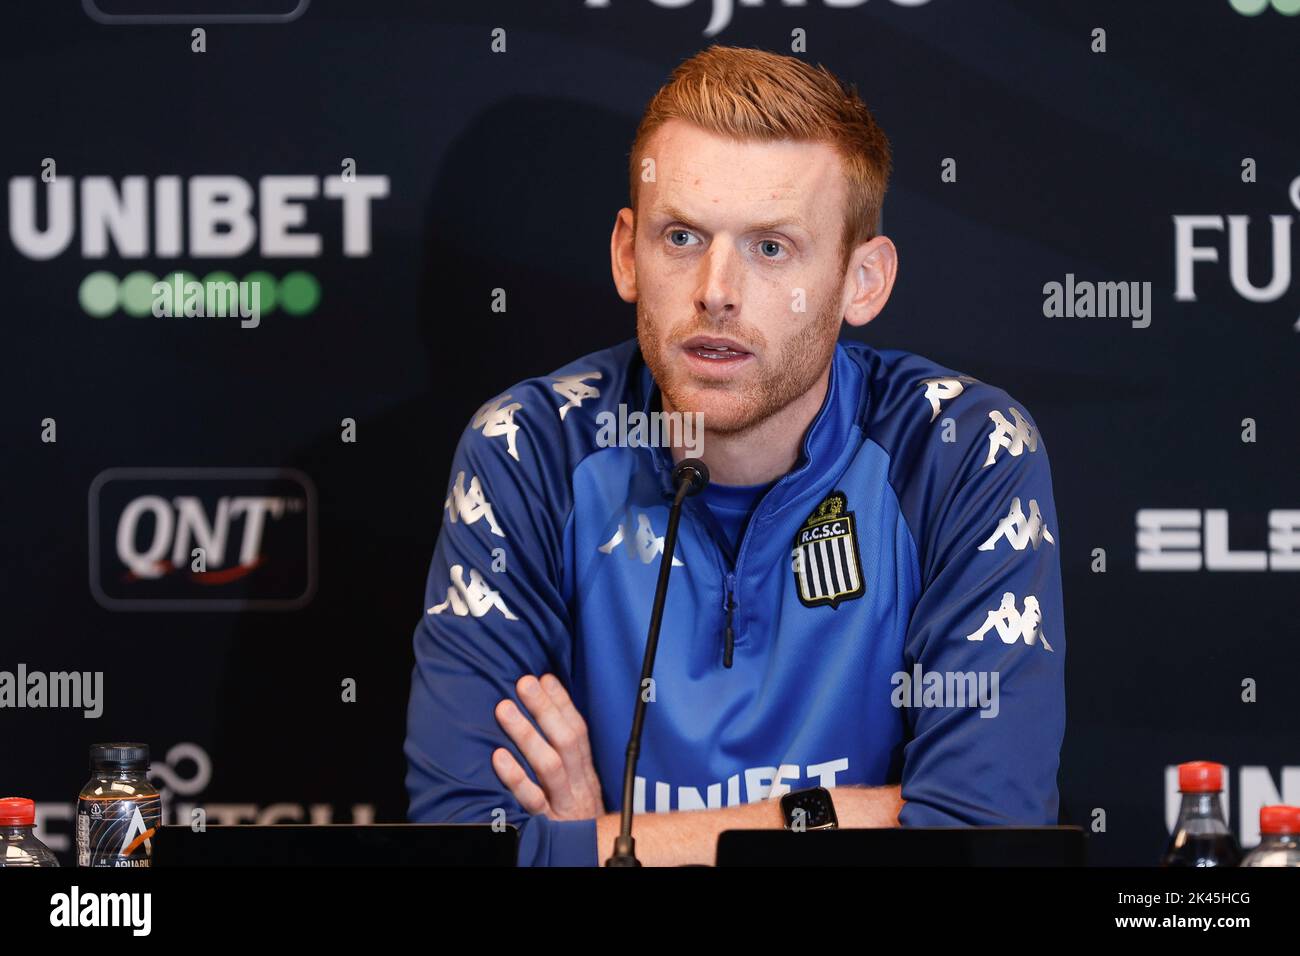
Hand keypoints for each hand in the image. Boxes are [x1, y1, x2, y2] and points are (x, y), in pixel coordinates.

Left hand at [492, 674, 605, 820]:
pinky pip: (531, 800)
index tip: (544, 677)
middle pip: (566, 741)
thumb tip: (550, 713)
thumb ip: (568, 757)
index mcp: (586, 773)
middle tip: (523, 682)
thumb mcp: (579, 785)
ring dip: (527, 734)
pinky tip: (498, 757)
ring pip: (549, 765)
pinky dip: (515, 777)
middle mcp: (578, 786)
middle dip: (545, 709)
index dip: (562, 703)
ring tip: (504, 708)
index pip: (578, 730)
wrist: (591, 859)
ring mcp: (563, 805)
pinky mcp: (547, 825)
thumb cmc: (577, 818)